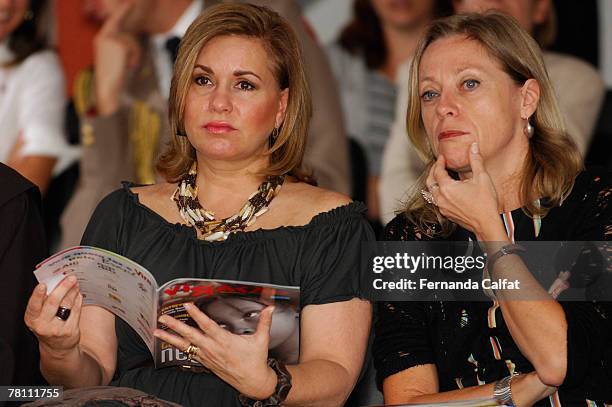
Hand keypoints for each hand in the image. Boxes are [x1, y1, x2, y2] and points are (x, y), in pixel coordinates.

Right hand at [24, 276, 83, 357]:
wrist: (57, 347)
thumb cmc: (48, 325)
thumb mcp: (40, 315)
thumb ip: (44, 301)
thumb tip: (56, 281)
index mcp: (32, 319)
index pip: (33, 306)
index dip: (38, 295)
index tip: (43, 284)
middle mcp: (42, 325)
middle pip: (53, 302)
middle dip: (63, 287)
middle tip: (70, 278)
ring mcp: (57, 329)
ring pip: (67, 305)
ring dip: (72, 291)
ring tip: (75, 283)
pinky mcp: (70, 330)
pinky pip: (76, 311)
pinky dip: (77, 300)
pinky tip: (78, 294)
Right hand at [93, 1, 140, 115]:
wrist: (108, 87)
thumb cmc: (114, 77)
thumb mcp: (117, 59)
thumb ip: (121, 47)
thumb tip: (133, 41)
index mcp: (101, 40)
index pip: (112, 22)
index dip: (121, 12)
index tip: (129, 3)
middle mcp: (103, 36)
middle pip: (121, 24)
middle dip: (125, 14)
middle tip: (131, 2)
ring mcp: (109, 39)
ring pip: (131, 39)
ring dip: (135, 52)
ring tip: (128, 64)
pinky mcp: (118, 44)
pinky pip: (134, 46)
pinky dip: (135, 56)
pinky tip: (129, 65)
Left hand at [154, 303, 276, 399]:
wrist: (252, 381)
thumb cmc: (256, 360)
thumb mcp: (261, 340)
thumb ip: (264, 322)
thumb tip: (271, 308)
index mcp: (225, 341)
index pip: (208, 325)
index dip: (197, 315)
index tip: (187, 305)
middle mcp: (213, 349)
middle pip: (190, 335)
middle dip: (175, 326)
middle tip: (162, 318)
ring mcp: (207, 357)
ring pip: (185, 346)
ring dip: (170, 338)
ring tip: (156, 332)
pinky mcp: (206, 363)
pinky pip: (189, 353)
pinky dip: (178, 347)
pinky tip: (170, 342)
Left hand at [427, 142, 504, 239]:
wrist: (486, 224)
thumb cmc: (485, 204)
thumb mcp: (482, 178)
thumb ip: (476, 160)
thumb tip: (473, 147)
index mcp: (447, 188)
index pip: (437, 171)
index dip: (439, 162)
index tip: (442, 157)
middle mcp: (441, 198)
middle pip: (430, 181)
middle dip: (433, 171)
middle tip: (438, 164)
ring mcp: (442, 207)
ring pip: (431, 192)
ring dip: (434, 182)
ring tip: (440, 176)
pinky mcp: (446, 214)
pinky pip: (436, 201)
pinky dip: (438, 192)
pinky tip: (445, 190)